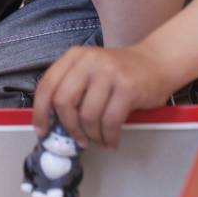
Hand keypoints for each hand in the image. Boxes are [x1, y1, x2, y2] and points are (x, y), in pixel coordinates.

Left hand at [32, 44, 172, 149]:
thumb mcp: (91, 70)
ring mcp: (109, 73)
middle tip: (78, 141)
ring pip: (87, 115)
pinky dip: (108, 137)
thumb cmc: (120, 73)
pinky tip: (112, 140)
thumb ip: (72, 88)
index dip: (40, 111)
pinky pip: (110, 122)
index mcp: (75, 56)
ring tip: (99, 140)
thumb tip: (53, 124)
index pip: (47, 84)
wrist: (157, 62)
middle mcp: (89, 61)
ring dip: (91, 136)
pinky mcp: (128, 88)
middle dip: (68, 127)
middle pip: (64, 101)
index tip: (42, 130)